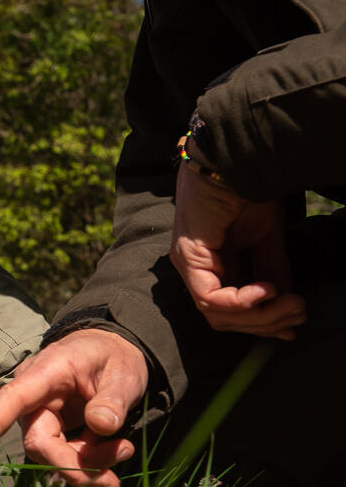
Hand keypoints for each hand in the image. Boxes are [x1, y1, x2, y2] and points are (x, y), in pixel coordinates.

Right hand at [0, 329, 145, 486]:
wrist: (113, 353)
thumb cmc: (113, 357)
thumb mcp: (124, 373)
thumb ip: (113, 399)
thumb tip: (102, 426)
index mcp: (46, 372)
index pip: (13, 399)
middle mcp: (35, 397)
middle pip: (39, 443)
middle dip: (76, 466)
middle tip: (114, 479)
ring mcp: (40, 416)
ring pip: (52, 455)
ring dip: (88, 465)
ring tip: (124, 449)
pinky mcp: (51, 430)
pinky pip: (62, 456)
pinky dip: (88, 463)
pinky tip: (112, 448)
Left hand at [170, 159, 305, 338]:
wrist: (234, 162)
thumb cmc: (245, 192)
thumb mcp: (266, 239)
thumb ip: (271, 269)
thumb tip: (286, 300)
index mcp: (210, 266)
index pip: (227, 311)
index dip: (261, 322)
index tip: (295, 324)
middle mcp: (194, 270)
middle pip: (222, 319)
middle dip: (265, 322)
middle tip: (299, 313)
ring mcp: (187, 265)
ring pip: (216, 314)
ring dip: (260, 315)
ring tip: (291, 303)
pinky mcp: (188, 258)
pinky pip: (210, 298)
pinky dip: (241, 301)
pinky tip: (266, 289)